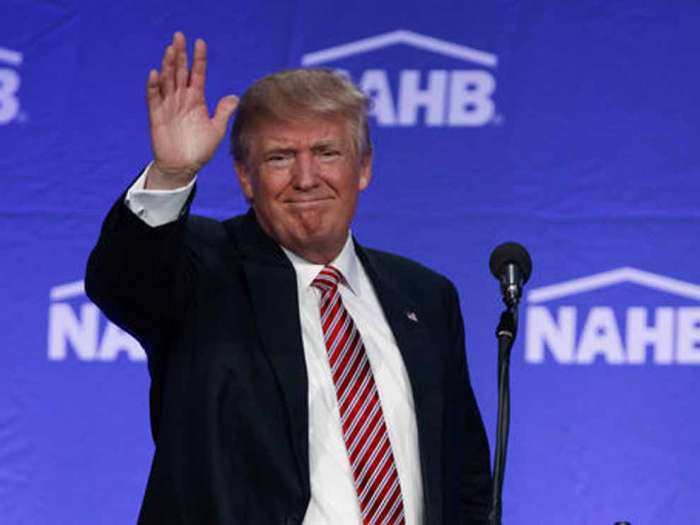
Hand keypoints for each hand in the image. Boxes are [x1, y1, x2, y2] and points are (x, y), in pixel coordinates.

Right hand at [145, 32, 238, 188]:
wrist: (183, 167)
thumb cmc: (200, 149)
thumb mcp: (216, 130)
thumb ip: (223, 112)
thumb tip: (235, 96)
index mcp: (196, 100)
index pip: (197, 74)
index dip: (199, 59)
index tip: (200, 43)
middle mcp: (182, 99)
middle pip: (180, 72)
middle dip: (180, 55)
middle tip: (179, 36)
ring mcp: (168, 106)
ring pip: (167, 81)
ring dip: (167, 65)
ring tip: (170, 49)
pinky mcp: (157, 116)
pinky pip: (154, 98)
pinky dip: (153, 86)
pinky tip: (155, 74)